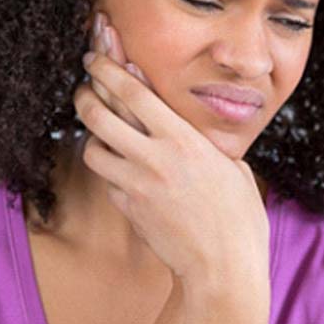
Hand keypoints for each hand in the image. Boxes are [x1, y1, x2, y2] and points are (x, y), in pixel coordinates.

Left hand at [74, 29, 269, 293]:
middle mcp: (154, 158)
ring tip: (101, 130)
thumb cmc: (238, 216)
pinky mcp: (128, 209)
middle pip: (99, 115)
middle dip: (85, 93)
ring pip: (92, 149)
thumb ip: (199, 140)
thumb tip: (179, 120)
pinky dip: (111, 171)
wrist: (224, 269)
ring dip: (93, 136)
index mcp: (183, 139)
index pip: (134, 91)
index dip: (109, 67)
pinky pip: (107, 181)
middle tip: (84, 86)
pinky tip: (124, 170)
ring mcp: (137, 186)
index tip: (96, 54)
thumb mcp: (230, 165)